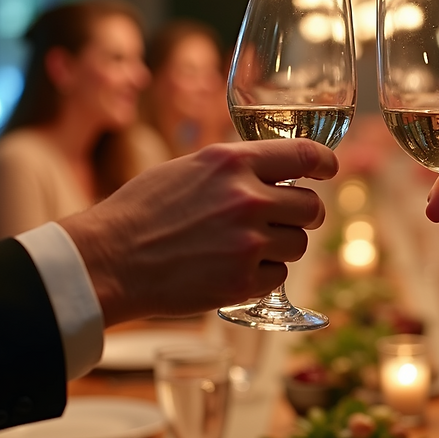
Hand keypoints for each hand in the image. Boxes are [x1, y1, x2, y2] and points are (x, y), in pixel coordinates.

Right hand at [60, 138, 337, 325]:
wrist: (109, 260)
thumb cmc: (142, 211)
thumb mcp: (189, 168)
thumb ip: (236, 168)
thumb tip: (276, 171)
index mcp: (232, 163)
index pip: (304, 155)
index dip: (324, 163)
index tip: (329, 169)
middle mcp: (247, 199)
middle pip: (311, 207)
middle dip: (302, 214)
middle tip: (286, 220)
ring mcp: (247, 243)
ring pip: (298, 245)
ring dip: (281, 247)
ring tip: (244, 247)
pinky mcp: (242, 282)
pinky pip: (278, 277)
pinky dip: (262, 277)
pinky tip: (231, 270)